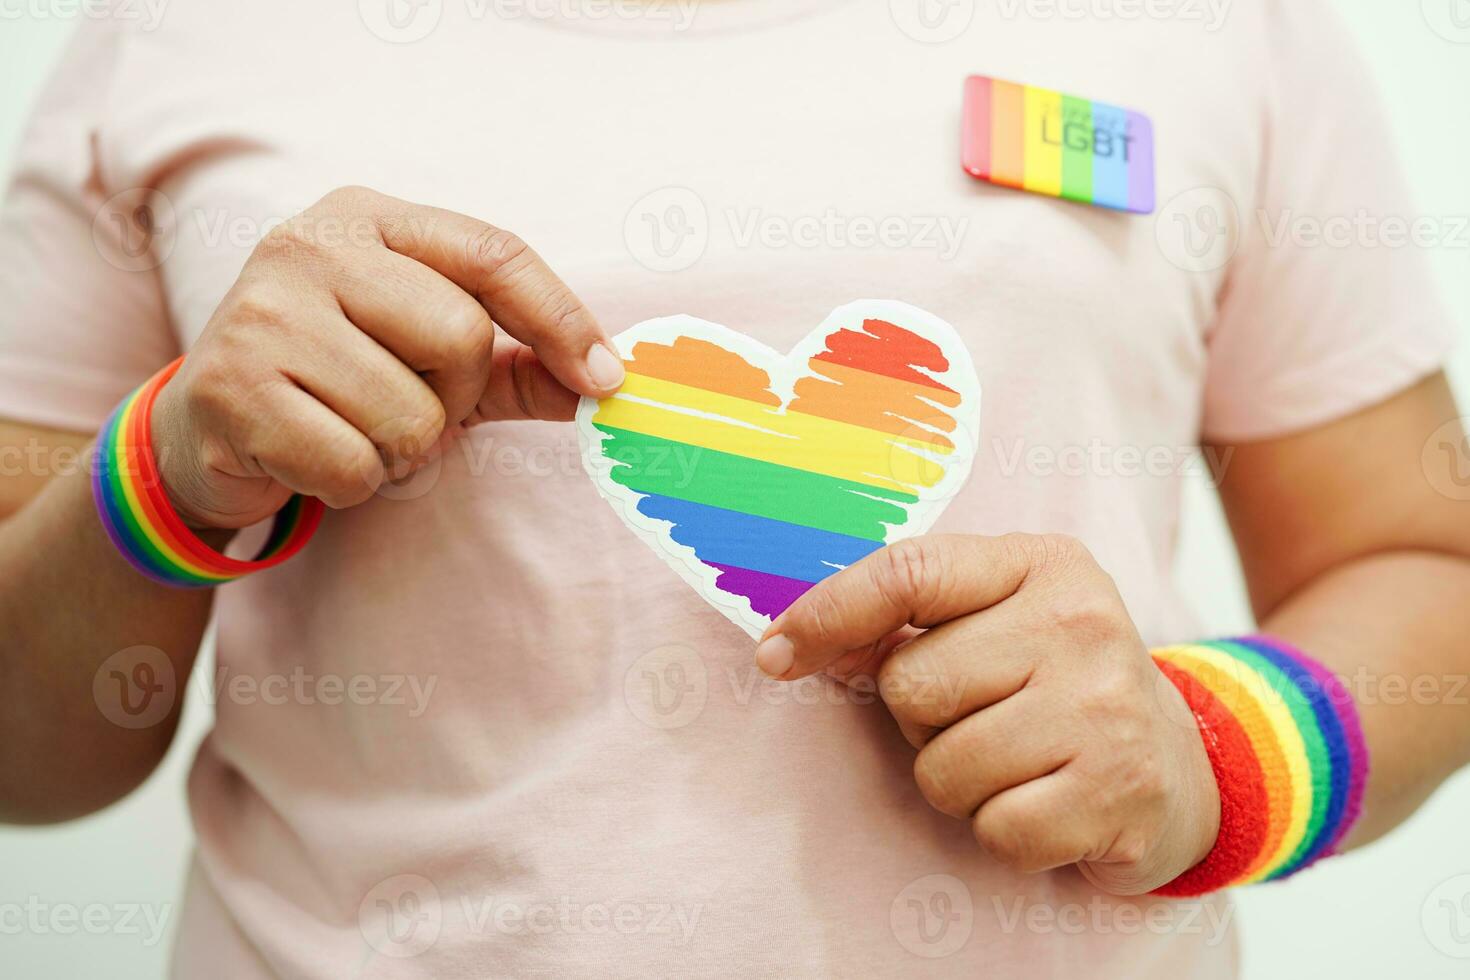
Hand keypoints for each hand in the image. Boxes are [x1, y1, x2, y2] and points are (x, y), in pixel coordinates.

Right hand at [151, 186, 624, 528]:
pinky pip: (354, 466)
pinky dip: (351, 485)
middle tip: (405, 404)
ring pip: (410, 415)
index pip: (495, 253)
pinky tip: (309, 456)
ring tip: (351, 430)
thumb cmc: (339, 381)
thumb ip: (518, 364)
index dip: (560, 319)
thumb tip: (606, 383)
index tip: (604, 378)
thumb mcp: (433, 358)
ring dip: (400, 451)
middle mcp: (309, 244)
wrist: (205, 429)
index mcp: (369, 215)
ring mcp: (261, 312)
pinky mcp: (230, 388)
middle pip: (462, 337)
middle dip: (453, 397)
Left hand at [755, 533, 1220, 895]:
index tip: (774, 654)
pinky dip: (1004, 831)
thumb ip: (906, 618)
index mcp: (1041, 562)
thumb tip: (789, 644)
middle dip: (921, 720)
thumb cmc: (1057, 684)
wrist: (1183, 765)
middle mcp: (1081, 621)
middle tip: (981, 718)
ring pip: (943, 767)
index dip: (827, 614)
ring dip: (960, 783)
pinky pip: (995, 828)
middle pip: (911, 684)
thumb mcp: (997, 620)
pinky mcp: (1120, 790)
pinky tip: (1048, 803)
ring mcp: (1106, 706)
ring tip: (1017, 762)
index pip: (908, 572)